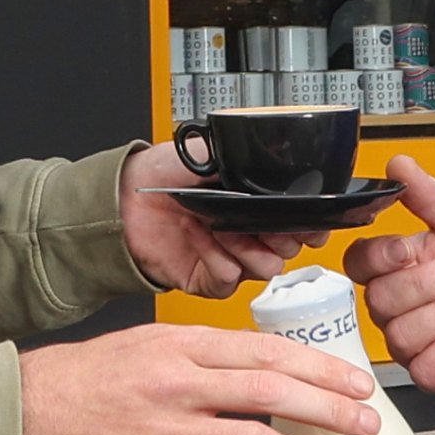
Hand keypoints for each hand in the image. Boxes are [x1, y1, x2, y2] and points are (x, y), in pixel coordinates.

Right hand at [18, 323, 370, 434]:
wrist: (21, 412)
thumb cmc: (85, 379)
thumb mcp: (146, 344)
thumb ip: (202, 354)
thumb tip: (261, 366)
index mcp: (182, 346)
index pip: (268, 352)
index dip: (321, 369)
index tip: (359, 383)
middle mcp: (179, 384)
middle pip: (273, 392)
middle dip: (331, 410)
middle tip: (369, 426)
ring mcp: (165, 432)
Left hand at [117, 139, 309, 296]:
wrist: (125, 197)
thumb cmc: (162, 173)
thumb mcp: (212, 154)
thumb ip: (248, 160)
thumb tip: (281, 157)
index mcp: (257, 205)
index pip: (300, 223)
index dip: (308, 225)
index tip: (306, 219)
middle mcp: (249, 234)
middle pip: (289, 249)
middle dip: (279, 235)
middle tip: (258, 220)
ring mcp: (231, 258)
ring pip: (266, 268)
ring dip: (247, 247)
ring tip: (221, 225)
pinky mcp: (209, 279)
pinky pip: (229, 279)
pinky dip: (216, 257)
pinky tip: (199, 235)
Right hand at [344, 159, 434, 406]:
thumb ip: (429, 196)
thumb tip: (399, 165)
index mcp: (395, 268)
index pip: (358, 262)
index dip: (379, 257)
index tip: (410, 250)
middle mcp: (396, 307)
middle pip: (380, 298)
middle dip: (429, 282)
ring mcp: (411, 343)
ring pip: (400, 333)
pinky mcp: (432, 373)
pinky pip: (423, 365)